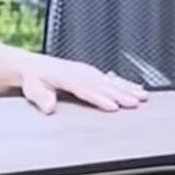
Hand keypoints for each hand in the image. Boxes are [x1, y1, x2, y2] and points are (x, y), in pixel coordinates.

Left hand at [18, 53, 146, 114]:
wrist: (34, 66)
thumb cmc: (34, 79)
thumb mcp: (32, 88)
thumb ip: (41, 97)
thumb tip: (49, 107)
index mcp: (67, 77)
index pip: (86, 89)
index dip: (100, 98)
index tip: (113, 106)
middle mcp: (81, 73)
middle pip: (103, 85)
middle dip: (121, 94)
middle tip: (135, 103)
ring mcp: (88, 72)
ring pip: (111, 82)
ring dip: (128, 89)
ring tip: (142, 97)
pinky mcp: (93, 74)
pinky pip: (112, 79)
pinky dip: (126, 84)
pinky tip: (137, 89)